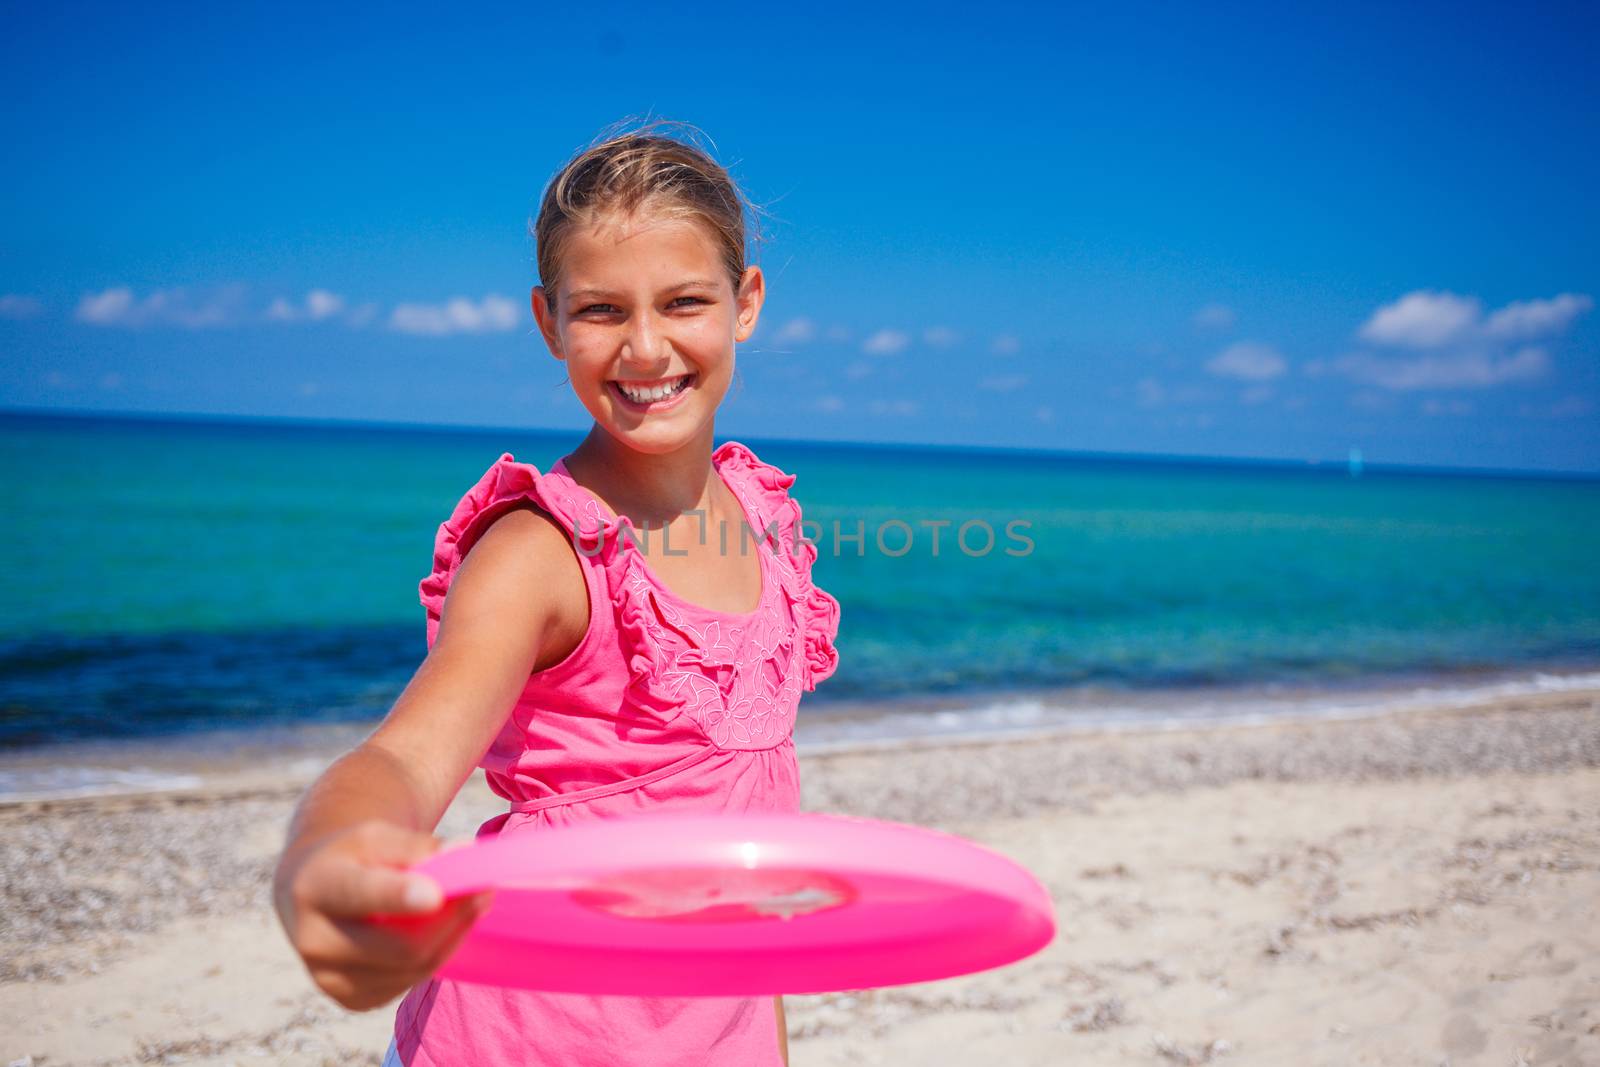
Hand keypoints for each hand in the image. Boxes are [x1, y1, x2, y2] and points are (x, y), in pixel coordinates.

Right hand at [273, 819, 493, 1011]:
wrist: (310, 893)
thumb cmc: (354, 858)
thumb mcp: (376, 837)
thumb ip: (418, 846)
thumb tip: (463, 854)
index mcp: (315, 886)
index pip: (359, 894)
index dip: (397, 896)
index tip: (435, 895)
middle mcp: (312, 939)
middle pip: (401, 944)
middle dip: (451, 919)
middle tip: (486, 890)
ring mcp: (327, 977)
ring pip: (413, 968)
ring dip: (452, 936)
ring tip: (472, 903)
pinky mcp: (348, 999)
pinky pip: (409, 983)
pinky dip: (435, 955)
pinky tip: (440, 930)